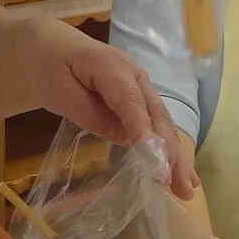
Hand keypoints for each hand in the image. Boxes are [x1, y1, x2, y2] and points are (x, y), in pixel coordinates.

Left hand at [34, 23, 199, 198]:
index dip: (144, 130)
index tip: (155, 162)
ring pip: (164, 123)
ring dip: (177, 156)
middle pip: (157, 116)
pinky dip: (170, 150)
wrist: (52, 51)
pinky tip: (182, 173)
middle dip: (170, 153)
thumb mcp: (59, 92)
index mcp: (111, 66)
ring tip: (187, 187)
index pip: (130, 101)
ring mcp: (142, 87)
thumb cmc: (51, 71)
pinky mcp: (142, 100)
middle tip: (180, 186)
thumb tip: (129, 140)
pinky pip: (158, 125)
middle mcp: (135, 75)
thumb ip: (92, 115)